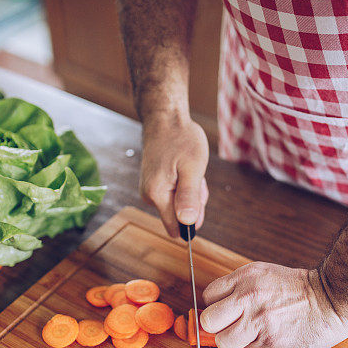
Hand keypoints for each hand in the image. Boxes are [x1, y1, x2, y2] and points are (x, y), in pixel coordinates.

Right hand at [140, 113, 208, 236]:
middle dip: (194, 202)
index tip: (198, 197)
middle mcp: (149, 196)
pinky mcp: (153, 185)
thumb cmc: (181, 139)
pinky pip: (174, 195)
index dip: (192, 220)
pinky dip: (184, 185)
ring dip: (191, 192)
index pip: (176, 228)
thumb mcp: (193, 168)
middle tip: (196, 177)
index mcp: (157, 194)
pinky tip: (184, 169)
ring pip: (179, 205)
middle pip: (179, 216)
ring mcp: (150, 191)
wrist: (165, 119)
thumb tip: (187, 224)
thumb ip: (189, 197)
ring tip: (190, 169)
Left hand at [200, 262, 347, 347]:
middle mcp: (249, 297)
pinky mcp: (270, 343)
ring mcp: (259, 321)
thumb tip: (217, 311)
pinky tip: (267, 341)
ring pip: (224, 343)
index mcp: (246, 277)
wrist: (333, 299)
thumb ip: (239, 289)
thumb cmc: (300, 289)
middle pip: (208, 321)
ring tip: (251, 335)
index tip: (226, 311)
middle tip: (232, 326)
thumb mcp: (265, 275)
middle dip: (217, 326)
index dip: (216, 306)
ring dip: (235, 343)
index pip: (209, 295)